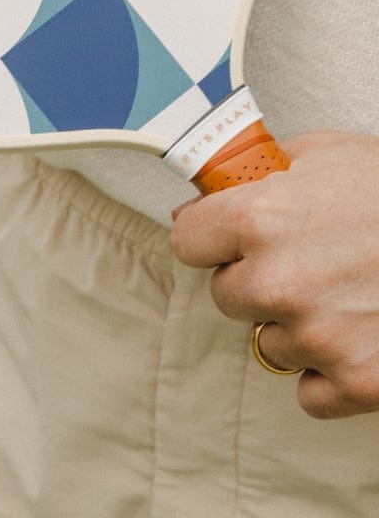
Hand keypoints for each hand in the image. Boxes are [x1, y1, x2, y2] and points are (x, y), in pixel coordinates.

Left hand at [172, 132, 378, 417]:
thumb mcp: (323, 154)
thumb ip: (256, 174)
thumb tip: (204, 196)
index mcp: (258, 218)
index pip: (187, 242)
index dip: (210, 237)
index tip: (228, 236)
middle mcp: (277, 281)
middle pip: (225, 295)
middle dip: (255, 279)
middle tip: (305, 261)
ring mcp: (317, 336)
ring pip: (268, 342)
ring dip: (296, 325)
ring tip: (344, 293)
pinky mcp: (358, 382)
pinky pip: (309, 391)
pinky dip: (330, 372)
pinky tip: (359, 336)